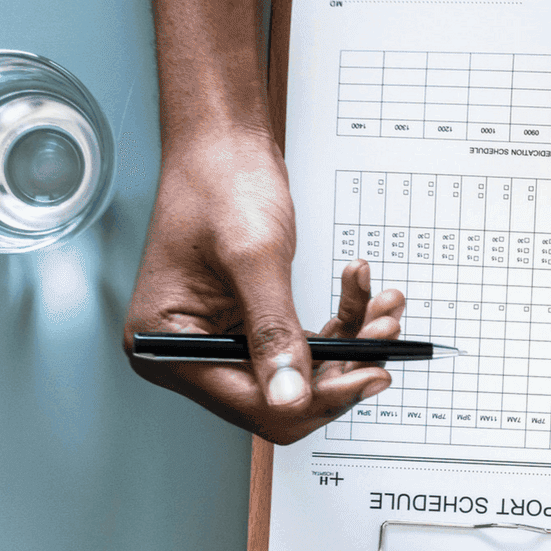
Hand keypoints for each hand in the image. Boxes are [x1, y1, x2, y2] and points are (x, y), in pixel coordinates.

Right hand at [123, 128, 402, 443]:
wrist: (224, 145)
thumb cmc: (220, 184)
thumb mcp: (254, 259)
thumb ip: (273, 331)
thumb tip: (292, 398)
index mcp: (165, 346)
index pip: (251, 405)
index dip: (315, 397)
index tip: (369, 375)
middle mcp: (190, 353)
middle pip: (283, 397)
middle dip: (341, 367)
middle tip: (385, 335)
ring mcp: (222, 340)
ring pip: (304, 370)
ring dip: (352, 342)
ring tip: (384, 307)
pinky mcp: (251, 324)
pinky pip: (306, 342)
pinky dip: (342, 322)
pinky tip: (365, 294)